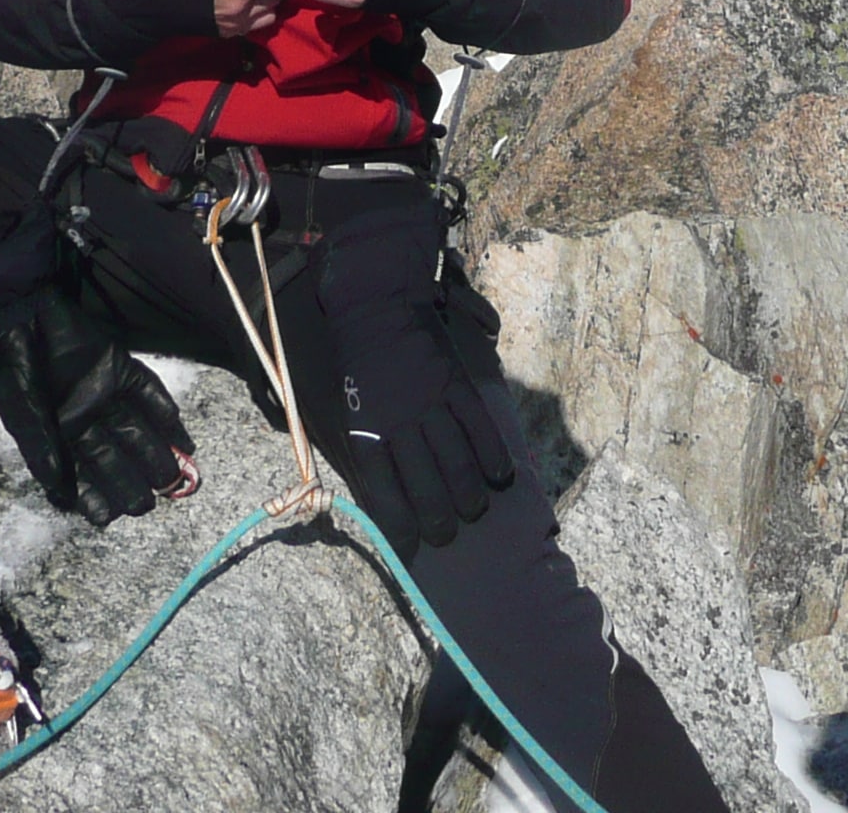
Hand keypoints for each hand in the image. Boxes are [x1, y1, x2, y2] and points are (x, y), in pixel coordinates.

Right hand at [0, 283, 199, 526]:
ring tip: (174, 479)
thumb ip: (40, 448)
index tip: (107, 518)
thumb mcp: (21, 413)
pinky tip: (182, 434)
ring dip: (156, 454)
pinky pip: (148, 393)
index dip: (95, 496)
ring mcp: (107, 394)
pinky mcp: (121, 368)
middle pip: (116, 457)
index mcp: (61, 437)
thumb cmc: (15, 370)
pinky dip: (166, 413)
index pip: (83, 473)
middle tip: (147, 505)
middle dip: (131, 483)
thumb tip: (59, 489)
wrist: (22, 318)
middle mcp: (88, 420)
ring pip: (137, 431)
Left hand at [316, 200, 519, 549]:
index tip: (412, 544)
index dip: (400, 527)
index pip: (385, 494)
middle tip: (447, 534)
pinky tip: (499, 477)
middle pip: (426, 488)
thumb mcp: (348, 405)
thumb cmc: (356, 359)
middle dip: (440, 521)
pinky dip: (492, 457)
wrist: (373, 302)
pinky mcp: (455, 385)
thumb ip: (366, 445)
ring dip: (469, 497)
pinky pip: (479, 429)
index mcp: (366, 431)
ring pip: (458, 465)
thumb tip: (383, 488)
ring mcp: (431, 404)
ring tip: (473, 511)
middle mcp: (399, 424)